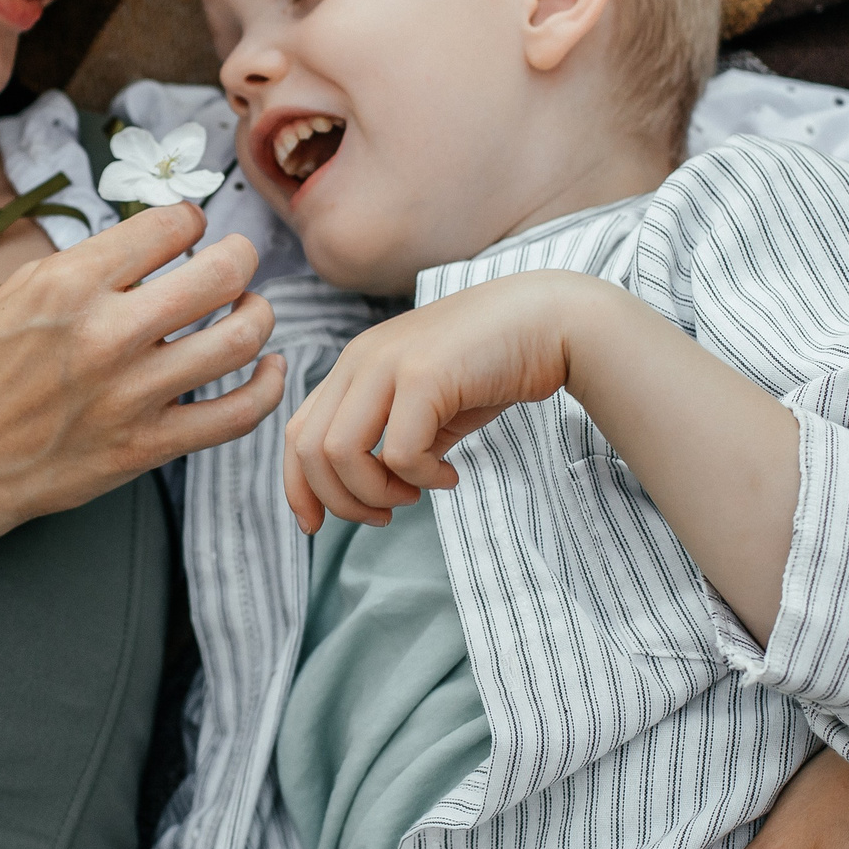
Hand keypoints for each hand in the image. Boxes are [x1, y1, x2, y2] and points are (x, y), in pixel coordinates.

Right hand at [0, 200, 283, 529]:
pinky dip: (269, 386)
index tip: (189, 230)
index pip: (170, 226)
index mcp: (69, 284)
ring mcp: (132, 394)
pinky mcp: (147, 447)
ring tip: (250, 308)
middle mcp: (107, 334)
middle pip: (221, 272)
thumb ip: (88, 266)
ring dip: (259, 313)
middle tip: (237, 259)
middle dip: (241, 256)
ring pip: (241, 338)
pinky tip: (271, 368)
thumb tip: (158, 241)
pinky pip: (238, 414)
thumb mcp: (15, 293)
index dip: (190, 220)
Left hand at [283, 273, 582, 531]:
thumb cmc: (495, 365)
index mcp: (355, 365)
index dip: (298, 487)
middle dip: (339, 501)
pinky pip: (397, 452)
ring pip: (340, 453)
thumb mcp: (431, 404)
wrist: (551, 321)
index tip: (316, 526)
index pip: (297, 432)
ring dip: (375, 493)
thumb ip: (395, 437)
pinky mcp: (424, 375)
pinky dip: (420, 479)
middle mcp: (360, 359)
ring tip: (414, 495)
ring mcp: (388, 363)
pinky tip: (449, 476)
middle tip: (385, 516)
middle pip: (308, 449)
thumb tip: (378, 490)